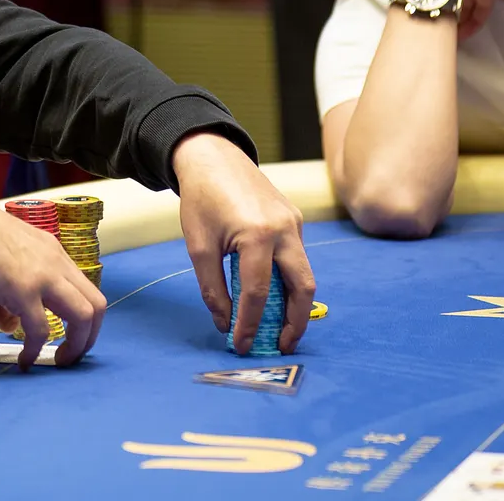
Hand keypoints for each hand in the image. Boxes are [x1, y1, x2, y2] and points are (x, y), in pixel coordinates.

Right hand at [0, 186, 105, 370]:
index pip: (84, 288)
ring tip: (58, 362)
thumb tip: (12, 326)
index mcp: (52, 251)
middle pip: (96, 304)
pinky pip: (41, 330)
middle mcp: (56, 262)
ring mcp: (44, 275)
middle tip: (72, 356)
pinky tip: (24, 359)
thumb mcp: (0, 262)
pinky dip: (36, 349)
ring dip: (76, 346)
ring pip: (84, 316)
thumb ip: (9, 297)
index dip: (83, 317)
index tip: (70, 336)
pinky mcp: (24, 291)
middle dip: (89, 336)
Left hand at [173, 132, 315, 353]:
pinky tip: (274, 295)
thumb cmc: (202, 200)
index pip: (258, 293)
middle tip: (281, 346)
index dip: (249, 324)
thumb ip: (212, 289)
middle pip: (302, 288)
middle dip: (294, 323)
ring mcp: (294, 223)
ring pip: (304, 274)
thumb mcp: (199, 247)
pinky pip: (297, 257)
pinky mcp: (294, 218)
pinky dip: (289, 281)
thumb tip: (225, 323)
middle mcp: (285, 229)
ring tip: (280, 329)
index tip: (240, 345)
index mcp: (259, 235)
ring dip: (295, 304)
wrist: (213, 157)